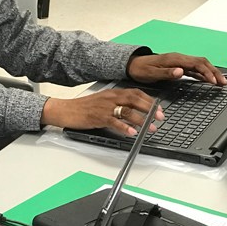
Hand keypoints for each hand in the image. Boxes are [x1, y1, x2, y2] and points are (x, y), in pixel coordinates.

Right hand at [42, 88, 163, 136]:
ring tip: (150, 128)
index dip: (149, 100)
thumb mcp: (102, 101)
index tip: (159, 108)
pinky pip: (114, 122)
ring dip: (141, 120)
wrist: (66, 110)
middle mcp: (110, 98)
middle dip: (150, 109)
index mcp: (113, 93)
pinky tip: (132, 132)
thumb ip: (117, 103)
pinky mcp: (98, 117)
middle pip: (134, 100)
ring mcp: (105, 107)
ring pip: (127, 111)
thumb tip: (134, 110)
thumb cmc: (83, 107)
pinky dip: (125, 127)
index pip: (135, 93)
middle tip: (160, 117)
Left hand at [127, 52, 226, 85]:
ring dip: (211, 72)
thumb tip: (181, 71)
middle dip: (214, 72)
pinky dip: (203, 73)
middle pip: (202, 62)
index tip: (213, 81)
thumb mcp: (151, 73)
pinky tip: (207, 79)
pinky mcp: (177, 65)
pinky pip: (194, 68)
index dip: (206, 72)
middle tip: (223, 83)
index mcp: (174, 59)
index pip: (196, 64)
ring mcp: (178, 61)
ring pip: (200, 64)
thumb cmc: (140, 69)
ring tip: (220, 82)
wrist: (132, 64)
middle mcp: (178, 58)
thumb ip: (166, 73)